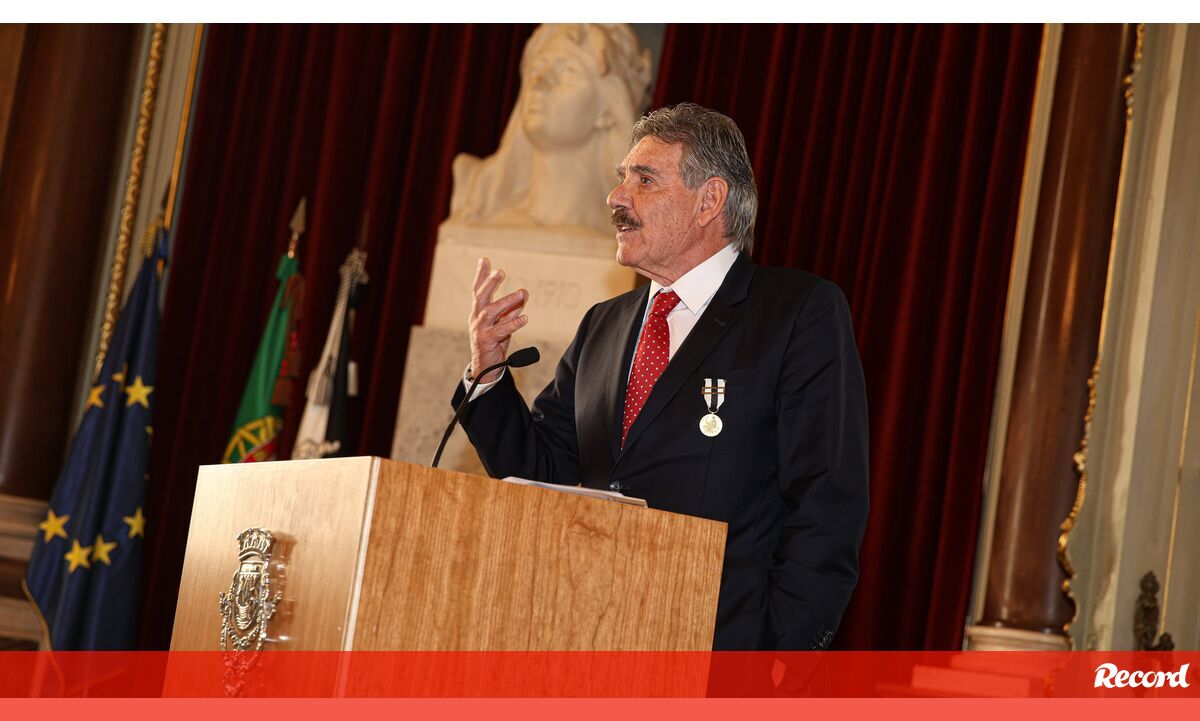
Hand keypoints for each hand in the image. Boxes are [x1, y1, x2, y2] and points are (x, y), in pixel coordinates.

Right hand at [468, 257, 528, 383]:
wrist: (486, 366)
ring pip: (491, 311)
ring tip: (521, 293)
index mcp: (478, 311)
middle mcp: (477, 317)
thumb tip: (524, 293)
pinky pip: (501, 330)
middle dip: (490, 283)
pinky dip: (513, 323)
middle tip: (500, 271)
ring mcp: (480, 329)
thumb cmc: (494, 341)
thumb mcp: (503, 322)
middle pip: (481, 297)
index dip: (481, 275)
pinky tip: (525, 317)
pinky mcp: (487, 341)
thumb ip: (512, 308)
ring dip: (506, 301)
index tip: (484, 259)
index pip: (478, 290)